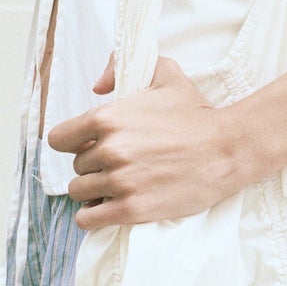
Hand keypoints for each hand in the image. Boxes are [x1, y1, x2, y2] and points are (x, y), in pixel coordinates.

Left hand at [45, 54, 252, 229]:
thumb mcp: (164, 74)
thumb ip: (122, 66)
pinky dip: (93, 217)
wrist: (227, 149)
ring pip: (80, 193)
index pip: (59, 139)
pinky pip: (88, 219)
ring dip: (94, 192)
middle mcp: (108, 150)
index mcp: (107, 118)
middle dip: (93, 167)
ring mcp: (119, 182)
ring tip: (116, 188)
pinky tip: (107, 210)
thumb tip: (97, 86)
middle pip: (76, 167)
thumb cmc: (197, 114)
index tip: (89, 147)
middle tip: (117, 167)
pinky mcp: (131, 210)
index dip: (73, 143)